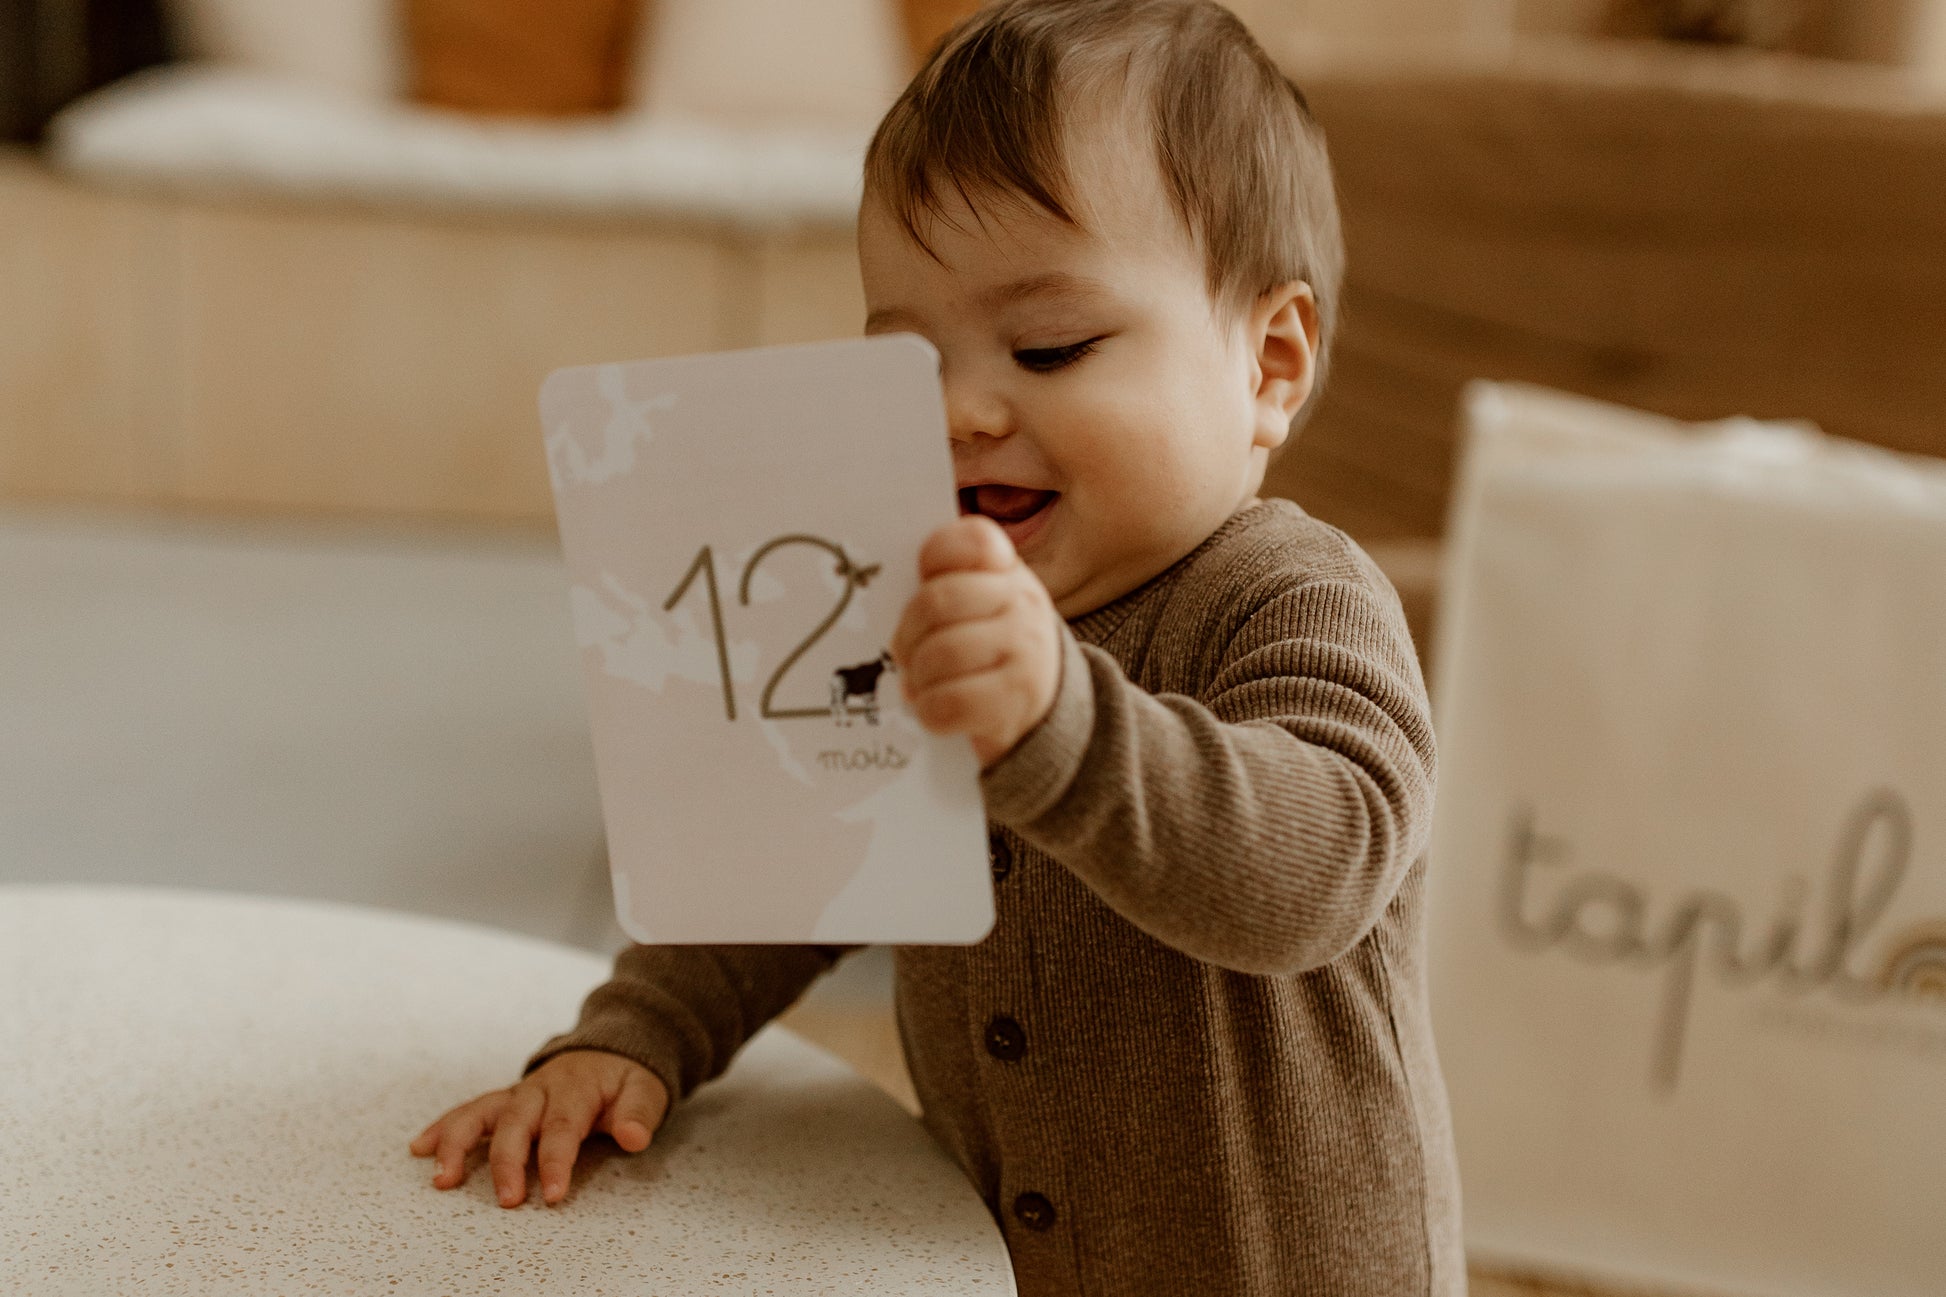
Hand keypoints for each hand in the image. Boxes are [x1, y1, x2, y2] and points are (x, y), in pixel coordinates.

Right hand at [408, 1049, 668, 1206]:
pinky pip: (469, 1112)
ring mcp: (518, 1094)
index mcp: (575, 1088)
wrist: (610, 1048)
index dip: (556, 1160)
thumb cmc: (625, 1078)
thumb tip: (633, 1136)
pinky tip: (421, 1148)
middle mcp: (539, 1089)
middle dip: (507, 1162)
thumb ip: (639, 1114)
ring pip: (481, 1113)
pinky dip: (444, 1128)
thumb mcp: (645, 1090)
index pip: (562, 1126)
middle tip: (507, 1200)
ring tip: (443, 1178)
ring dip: (458, 1144)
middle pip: (516, 1123)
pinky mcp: (504, 1101)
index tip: (553, 1194)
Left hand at [892, 515, 1060, 767]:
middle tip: (903, 653)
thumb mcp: (978, 603)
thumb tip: (886, 621)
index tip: (924, 581)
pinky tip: (935, 709)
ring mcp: (1025, 649)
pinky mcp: (1016, 697)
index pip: (972, 540)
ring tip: (920, 685)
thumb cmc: (988, 645)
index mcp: (1005, 570)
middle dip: (907, 635)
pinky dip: (929, 711)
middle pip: (936, 603)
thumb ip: (942, 588)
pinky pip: (949, 702)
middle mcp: (1022, 602)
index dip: (935, 557)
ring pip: (940, 655)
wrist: (1041, 701)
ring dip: (917, 678)